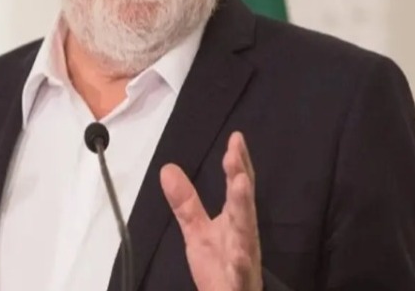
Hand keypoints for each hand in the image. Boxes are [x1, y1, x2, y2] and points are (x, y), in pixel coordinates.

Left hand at [160, 132, 261, 290]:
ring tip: (241, 185)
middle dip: (240, 179)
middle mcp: (244, 236)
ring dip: (245, 209)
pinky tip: (238, 255)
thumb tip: (168, 168)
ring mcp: (244, 259)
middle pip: (243, 204)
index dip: (238, 163)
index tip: (236, 138)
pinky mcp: (239, 282)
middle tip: (235, 155)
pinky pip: (241, 273)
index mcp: (236, 221)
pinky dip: (241, 264)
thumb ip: (186, 203)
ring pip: (246, 234)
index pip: (238, 187)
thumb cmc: (220, 267)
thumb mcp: (197, 232)